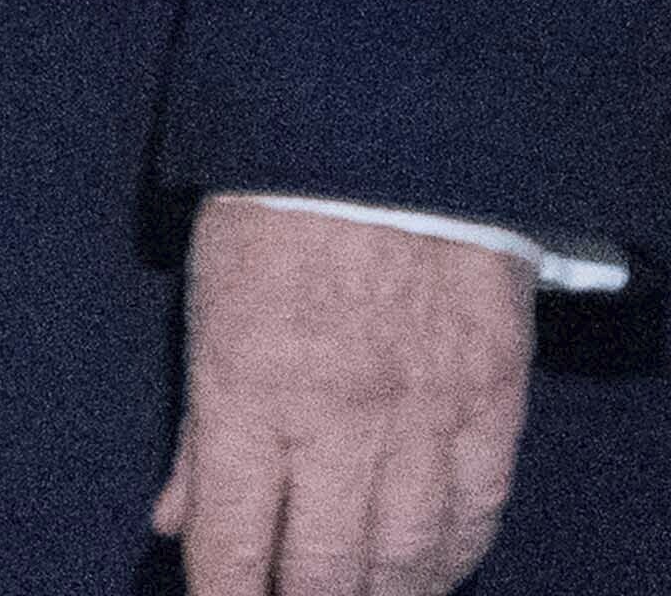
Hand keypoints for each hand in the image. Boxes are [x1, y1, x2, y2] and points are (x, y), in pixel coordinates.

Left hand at [152, 194, 530, 595]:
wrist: (393, 120)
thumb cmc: (281, 207)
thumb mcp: (210, 303)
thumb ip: (197, 429)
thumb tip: (177, 521)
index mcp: (250, 390)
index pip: (233, 549)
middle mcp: (339, 419)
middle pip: (323, 578)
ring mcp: (425, 413)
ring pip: (406, 564)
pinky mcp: (493, 396)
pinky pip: (479, 511)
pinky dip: (452, 558)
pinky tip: (428, 572)